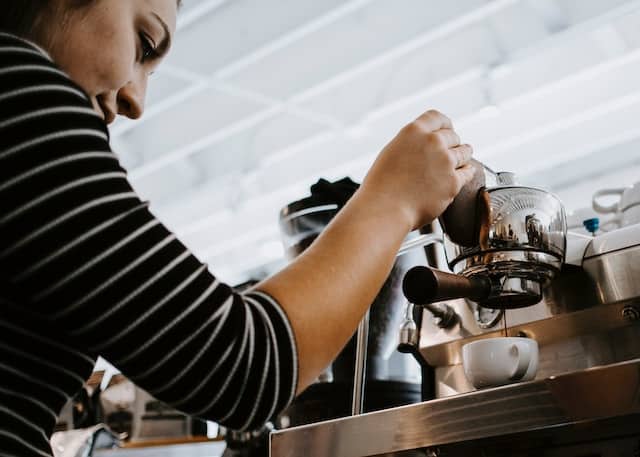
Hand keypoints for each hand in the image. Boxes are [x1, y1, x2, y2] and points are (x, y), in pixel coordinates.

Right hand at [359, 109, 474, 229]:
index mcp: (414, 131)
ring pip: (464, 152)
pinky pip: (468, 172)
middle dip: (452, 144)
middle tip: (449, 152)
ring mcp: (445, 161)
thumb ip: (411, 143)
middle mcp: (432, 142)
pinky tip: (465, 174)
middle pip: (453, 136)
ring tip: (460, 161)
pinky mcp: (453, 182)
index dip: (444, 125)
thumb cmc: (382, 185)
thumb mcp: (392, 151)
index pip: (438, 118)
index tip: (447, 131)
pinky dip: (466, 173)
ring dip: (463, 156)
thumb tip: (426, 143)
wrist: (385, 208)